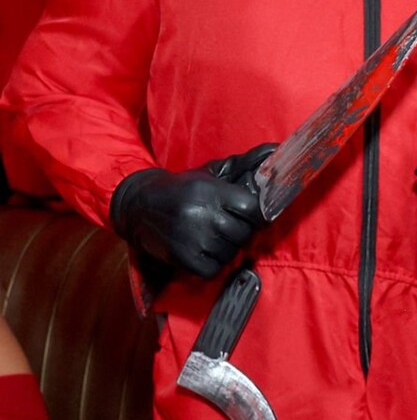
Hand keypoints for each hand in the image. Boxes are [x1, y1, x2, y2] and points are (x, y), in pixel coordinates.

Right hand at [110, 144, 273, 278]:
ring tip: (211, 236)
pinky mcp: (182, 258)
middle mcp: (202, 214)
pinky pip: (213, 269)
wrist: (138, 206)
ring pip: (230, 253)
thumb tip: (275, 150)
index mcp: (210, 191)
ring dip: (226, 248)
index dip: (256, 214)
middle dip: (239, 232)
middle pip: (243, 234)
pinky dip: (212, 264)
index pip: (252, 208)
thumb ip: (245, 164)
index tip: (251, 215)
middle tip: (225, 225)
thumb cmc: (183, 190)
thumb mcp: (210, 174)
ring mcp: (191, 238)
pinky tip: (202, 250)